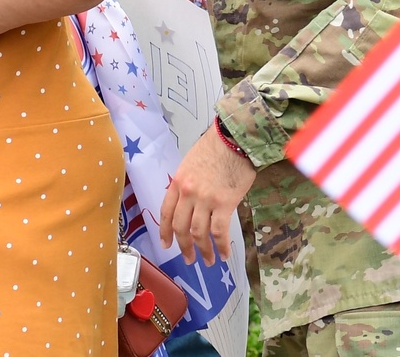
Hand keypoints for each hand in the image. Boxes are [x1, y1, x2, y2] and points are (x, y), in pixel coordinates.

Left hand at [159, 123, 256, 265]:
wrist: (234, 139)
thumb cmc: (214, 148)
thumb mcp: (191, 164)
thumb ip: (187, 184)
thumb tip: (189, 204)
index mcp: (178, 182)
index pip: (166, 212)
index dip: (165, 231)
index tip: (166, 244)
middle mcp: (188, 193)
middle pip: (181, 227)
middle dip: (183, 246)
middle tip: (188, 259)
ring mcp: (205, 199)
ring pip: (199, 233)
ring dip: (202, 250)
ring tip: (207, 261)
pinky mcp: (224, 203)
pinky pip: (219, 232)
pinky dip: (221, 246)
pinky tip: (224, 254)